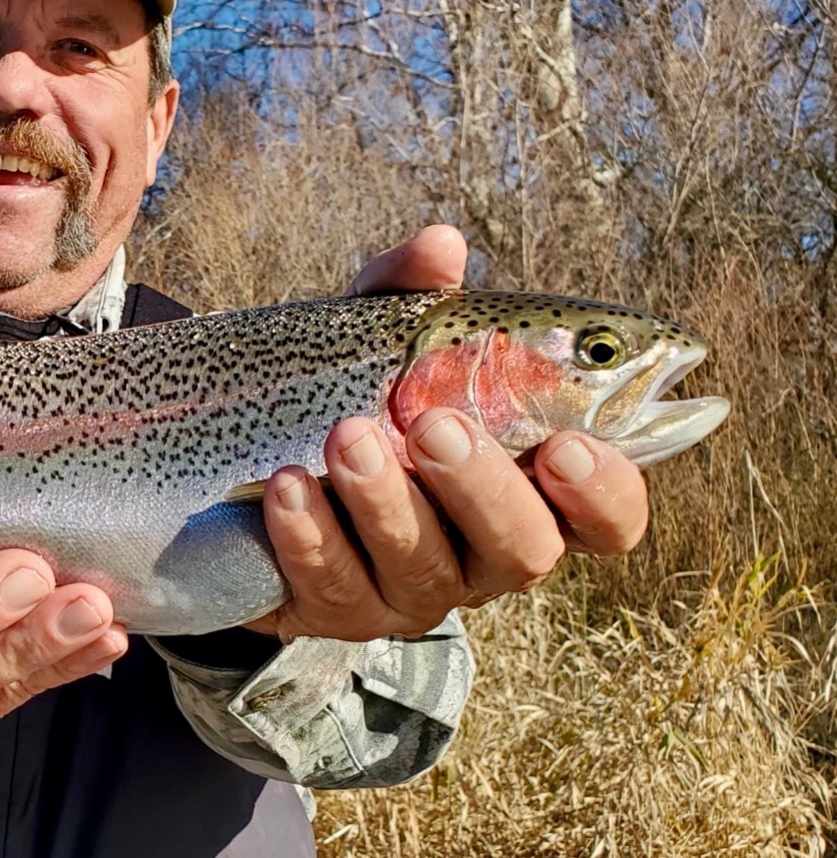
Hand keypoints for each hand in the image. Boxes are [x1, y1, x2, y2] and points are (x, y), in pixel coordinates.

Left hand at [250, 226, 651, 642]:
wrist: (251, 473)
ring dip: (385, 500)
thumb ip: (417, 300)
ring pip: (422, 568)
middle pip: (523, 550)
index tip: (568, 445)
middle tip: (436, 425)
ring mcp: (412, 592)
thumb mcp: (380, 342)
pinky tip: (286, 487)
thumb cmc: (358, 399)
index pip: (607, 517)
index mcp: (528, 491)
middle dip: (483, 488)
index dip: (605, 493)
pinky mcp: (338, 611)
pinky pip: (333, 585)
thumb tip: (441, 246)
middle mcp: (484, 554)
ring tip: (346, 434)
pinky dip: (310, 534)